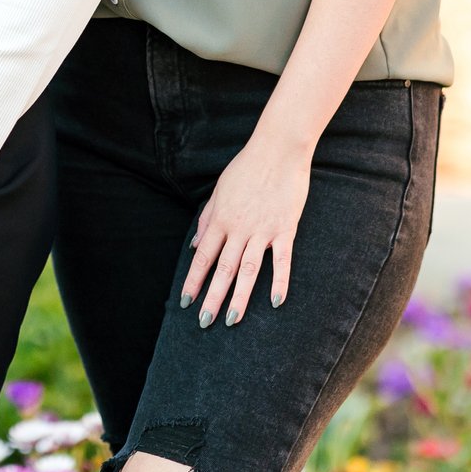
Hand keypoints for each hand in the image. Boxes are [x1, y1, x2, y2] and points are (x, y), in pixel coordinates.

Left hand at [180, 132, 312, 328]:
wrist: (278, 149)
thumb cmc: (246, 168)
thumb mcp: (219, 191)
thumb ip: (206, 219)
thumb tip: (195, 245)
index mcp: (220, 219)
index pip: (203, 257)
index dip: (193, 280)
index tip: (185, 302)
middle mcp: (238, 228)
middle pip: (223, 269)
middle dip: (212, 297)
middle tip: (204, 322)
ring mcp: (262, 230)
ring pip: (248, 270)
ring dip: (240, 297)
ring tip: (232, 320)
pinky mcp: (285, 229)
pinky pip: (282, 260)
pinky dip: (279, 281)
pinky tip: (276, 302)